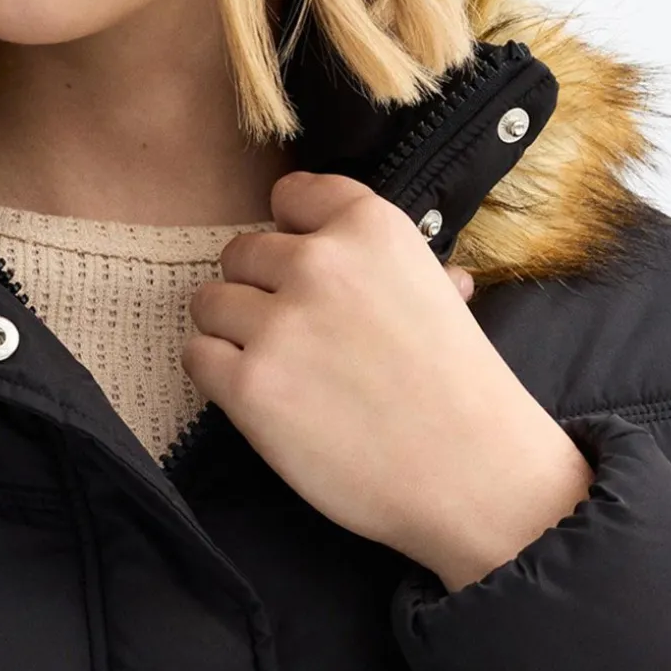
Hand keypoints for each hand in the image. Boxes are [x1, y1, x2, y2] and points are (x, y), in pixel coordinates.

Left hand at [182, 171, 595, 584]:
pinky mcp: (248, 386)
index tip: (305, 268)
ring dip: (233, 332)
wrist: (474, 475)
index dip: (292, 233)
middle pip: (241, 253)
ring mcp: (278, 325)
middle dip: (261, 290)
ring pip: (209, 302)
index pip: (291, 195)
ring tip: (278, 367)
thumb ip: (399, 270)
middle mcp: (318, 263)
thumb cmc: (464, 391)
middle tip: (297, 334)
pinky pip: (197, 356)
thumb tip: (408, 270)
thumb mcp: (441, 297)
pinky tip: (259, 396)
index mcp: (370, 227)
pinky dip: (219, 374)